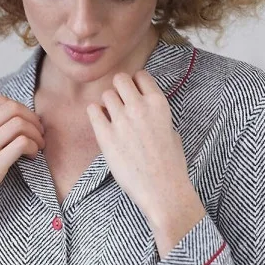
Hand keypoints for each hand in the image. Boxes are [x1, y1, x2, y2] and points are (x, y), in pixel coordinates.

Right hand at [0, 94, 45, 236]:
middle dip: (32, 119)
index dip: (20, 109)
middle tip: (38, 134)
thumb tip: (3, 123)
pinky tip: (32, 157)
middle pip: (13, 108)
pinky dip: (33, 147)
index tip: (27, 123)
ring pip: (20, 124)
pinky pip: (22, 144)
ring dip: (36, 134)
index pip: (0, 101)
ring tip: (37, 147)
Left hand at [85, 69, 203, 230]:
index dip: (135, 84)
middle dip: (119, 89)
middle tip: (120, 104)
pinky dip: (95, 113)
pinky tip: (102, 124)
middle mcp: (139, 107)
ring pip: (106, 94)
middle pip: (120, 79)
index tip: (134, 94)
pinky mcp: (105, 135)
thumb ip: (156, 115)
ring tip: (112, 119)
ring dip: (108, 103)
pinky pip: (92, 110)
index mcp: (158, 103)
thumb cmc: (170, 164)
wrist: (162, 189)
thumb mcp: (171, 131)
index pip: (141, 76)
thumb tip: (143, 108)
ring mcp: (121, 120)